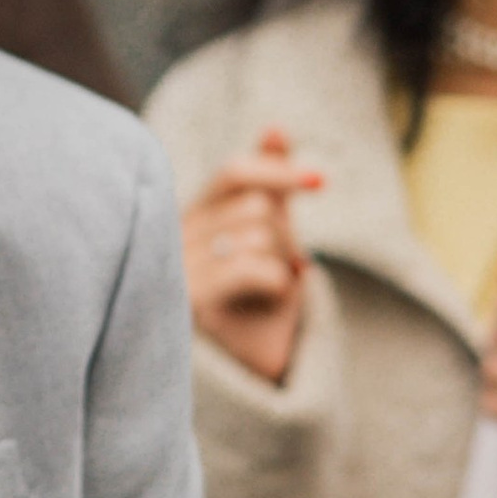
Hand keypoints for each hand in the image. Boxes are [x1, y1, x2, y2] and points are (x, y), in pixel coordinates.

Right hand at [180, 125, 321, 386]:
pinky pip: (256, 268)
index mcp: (188, 214)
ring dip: (283, 262)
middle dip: (286, 236)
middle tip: (284, 267)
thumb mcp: (264, 232)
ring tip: (271, 288)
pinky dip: (279, 283)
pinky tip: (271, 300)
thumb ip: (266, 181)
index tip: (322, 183)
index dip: (280, 171)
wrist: (245, 370)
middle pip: (257, 207)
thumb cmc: (254, 296)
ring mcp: (178, 271)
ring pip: (260, 234)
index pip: (234, 173)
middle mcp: (174, 238)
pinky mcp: (191, 305)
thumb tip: (275, 127)